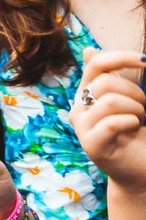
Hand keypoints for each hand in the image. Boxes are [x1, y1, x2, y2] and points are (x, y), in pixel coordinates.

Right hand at [70, 47, 145, 193]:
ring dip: (136, 109)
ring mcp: (82, 127)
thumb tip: (88, 50)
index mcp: (87, 94)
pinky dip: (132, 122)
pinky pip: (113, 122)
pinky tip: (134, 130)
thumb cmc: (137, 133)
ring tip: (138, 122)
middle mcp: (79, 108)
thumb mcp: (128, 99)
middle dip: (135, 93)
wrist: (140, 169)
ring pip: (110, 101)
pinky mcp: (91, 145)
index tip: (145, 61)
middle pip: (105, 82)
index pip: (96, 64)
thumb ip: (112, 76)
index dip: (121, 57)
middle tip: (142, 110)